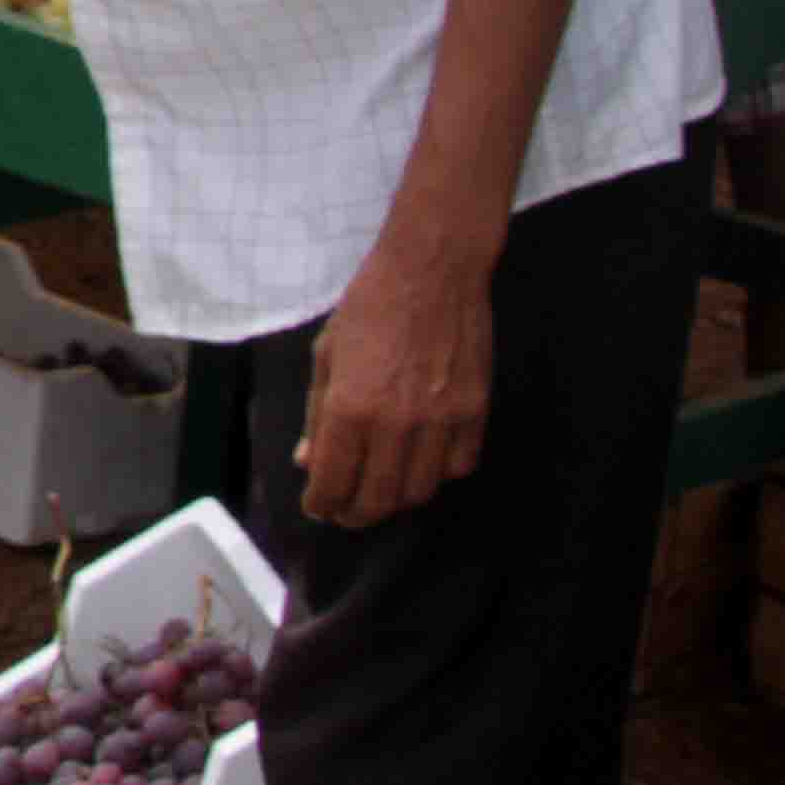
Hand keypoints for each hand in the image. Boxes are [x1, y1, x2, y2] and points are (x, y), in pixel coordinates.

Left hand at [293, 235, 492, 532]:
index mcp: (350, 407)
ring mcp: (441, 421)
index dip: (322, 503)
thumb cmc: (369, 307)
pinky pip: (458, 466)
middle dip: (356, 513)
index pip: (333, 480)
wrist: (432, 271)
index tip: (318, 507)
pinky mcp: (475, 413)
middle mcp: (396, 423)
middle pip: (378, 498)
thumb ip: (317, 413)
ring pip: (420, 491)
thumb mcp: (327, 354)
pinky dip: (438, 474)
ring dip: (396, 499)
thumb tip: (309, 462)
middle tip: (346, 511)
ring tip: (381, 490)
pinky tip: (422, 462)